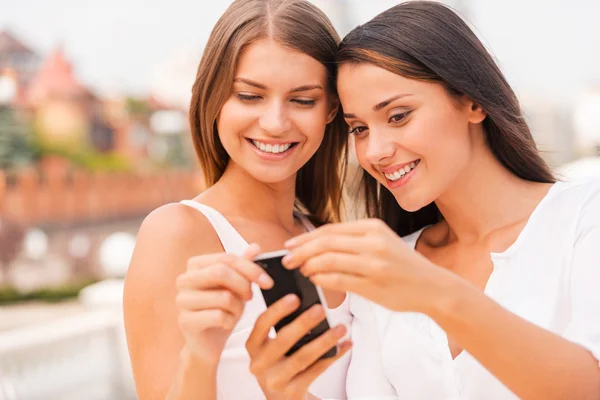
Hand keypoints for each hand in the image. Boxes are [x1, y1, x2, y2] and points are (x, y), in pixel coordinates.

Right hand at [175, 244, 273, 363]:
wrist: (209, 343)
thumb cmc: (222, 310)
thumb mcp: (237, 286)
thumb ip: (244, 266)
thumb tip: (255, 246)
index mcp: (195, 265)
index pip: (226, 258)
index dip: (250, 268)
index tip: (268, 282)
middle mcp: (184, 279)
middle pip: (220, 272)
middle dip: (243, 285)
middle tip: (251, 298)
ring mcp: (181, 300)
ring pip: (223, 296)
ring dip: (238, 307)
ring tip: (236, 313)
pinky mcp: (185, 321)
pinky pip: (218, 316)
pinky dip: (230, 321)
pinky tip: (227, 324)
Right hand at [246, 294, 351, 399]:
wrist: (281, 399)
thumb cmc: (280, 365)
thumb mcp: (274, 348)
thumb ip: (283, 328)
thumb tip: (310, 305)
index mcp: (254, 346)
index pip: (262, 323)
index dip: (278, 310)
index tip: (295, 297)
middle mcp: (259, 363)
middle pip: (283, 339)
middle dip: (304, 323)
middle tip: (321, 309)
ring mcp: (274, 380)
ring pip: (303, 356)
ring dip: (325, 340)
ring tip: (340, 328)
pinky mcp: (291, 393)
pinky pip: (316, 371)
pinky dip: (332, 356)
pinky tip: (344, 346)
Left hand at [283, 219, 453, 312]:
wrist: (431, 286)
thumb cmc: (401, 264)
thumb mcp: (380, 241)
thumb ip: (352, 240)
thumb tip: (315, 244)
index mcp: (372, 227)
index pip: (329, 229)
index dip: (305, 237)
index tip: (290, 244)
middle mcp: (372, 242)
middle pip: (325, 243)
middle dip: (301, 251)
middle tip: (286, 259)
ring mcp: (373, 264)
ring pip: (329, 260)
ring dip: (309, 265)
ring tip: (300, 270)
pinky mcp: (373, 284)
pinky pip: (338, 280)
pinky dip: (321, 279)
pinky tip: (314, 280)